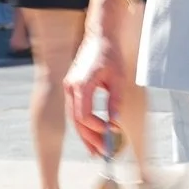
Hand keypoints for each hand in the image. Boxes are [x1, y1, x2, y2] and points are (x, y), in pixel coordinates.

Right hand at [64, 30, 128, 156]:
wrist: (99, 36)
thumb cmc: (110, 54)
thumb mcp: (118, 78)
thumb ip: (115, 101)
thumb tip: (115, 122)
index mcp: (81, 85)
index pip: (85, 115)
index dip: (98, 128)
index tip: (112, 133)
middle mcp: (71, 87)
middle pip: (77, 120)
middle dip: (90, 138)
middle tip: (103, 153)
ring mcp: (69, 87)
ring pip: (74, 117)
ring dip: (85, 134)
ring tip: (96, 150)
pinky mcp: (72, 86)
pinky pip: (75, 110)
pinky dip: (83, 123)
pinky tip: (92, 134)